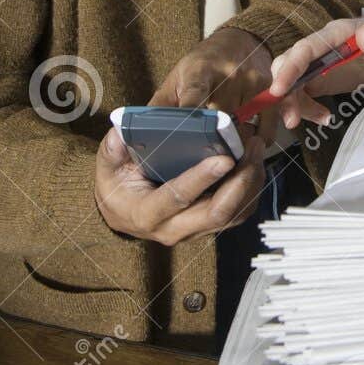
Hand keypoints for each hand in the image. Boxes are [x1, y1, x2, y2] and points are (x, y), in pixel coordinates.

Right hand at [94, 124, 266, 245]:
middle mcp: (174, 229)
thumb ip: (112, 150)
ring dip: (251, 183)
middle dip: (240, 180)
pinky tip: (254, 162)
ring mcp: (194, 231)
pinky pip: (239, 213)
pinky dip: (252, 189)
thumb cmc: (117, 186)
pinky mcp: (208, 226)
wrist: (123, 212)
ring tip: (256, 149)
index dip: (201, 179)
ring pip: (233, 215)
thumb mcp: (107, 166)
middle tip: (251, 147)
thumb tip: (121, 133)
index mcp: (147, 214)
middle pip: (216, 213)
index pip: (178, 198)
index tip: (224, 158)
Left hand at [149, 28, 277, 144]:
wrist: (238, 40)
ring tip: (223, 153)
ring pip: (243, 128)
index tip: (185, 137)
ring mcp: (250, 80)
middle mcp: (227, 74)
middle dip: (212, 144)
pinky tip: (246, 144)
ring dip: (234, 145)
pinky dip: (257, 140)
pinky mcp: (269, 88)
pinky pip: (266, 126)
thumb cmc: (201, 65)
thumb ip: (160, 107)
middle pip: (221, 121)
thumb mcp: (175, 79)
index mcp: (198, 72)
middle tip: (202, 162)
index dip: (190, 116)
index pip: (194, 96)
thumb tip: (137, 137)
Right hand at [269, 17, 363, 129]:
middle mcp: (320, 47)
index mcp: (335, 33)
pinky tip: (325, 117)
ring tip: (322, 119)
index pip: (306, 48)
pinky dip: (307, 109)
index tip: (278, 90)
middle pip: (288, 64)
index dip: (290, 68)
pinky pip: (301, 94)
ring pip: (291, 83)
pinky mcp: (317, 79)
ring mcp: (316, 63)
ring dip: (295, 105)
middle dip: (284, 92)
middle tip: (292, 120)